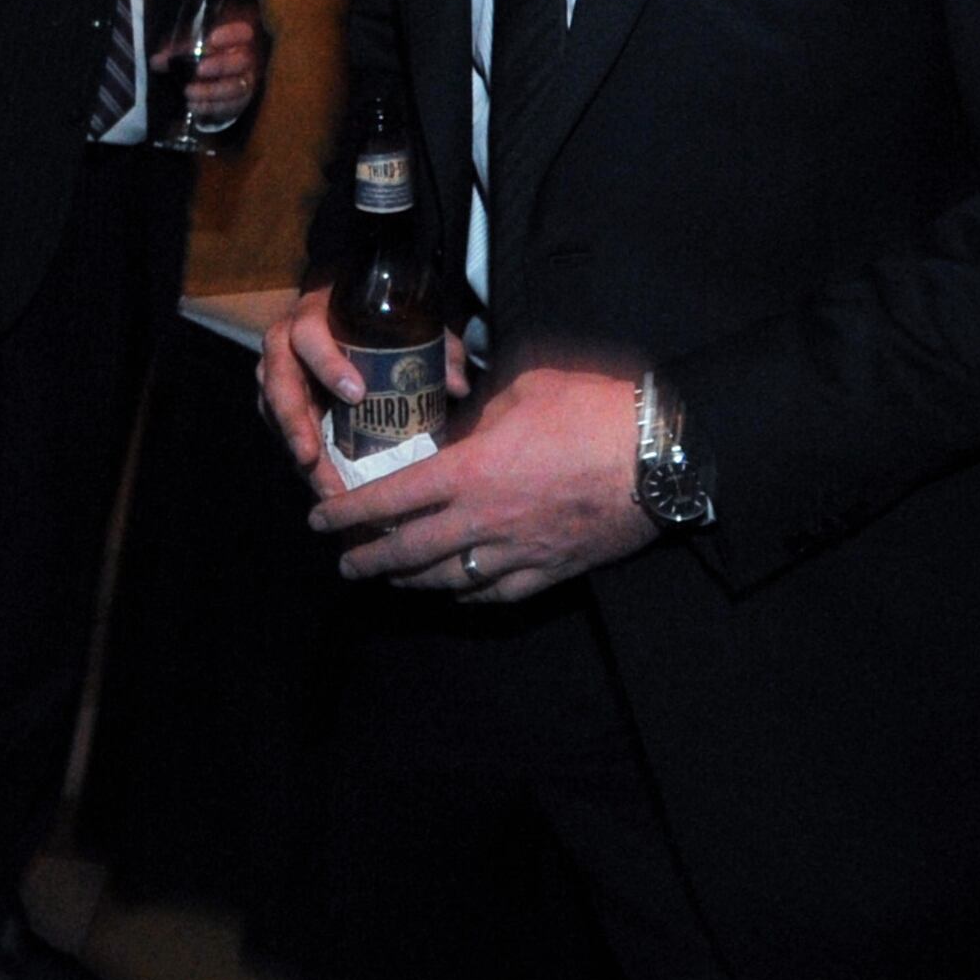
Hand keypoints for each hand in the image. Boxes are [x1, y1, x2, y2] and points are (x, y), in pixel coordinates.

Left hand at [168, 4, 263, 126]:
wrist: (212, 83)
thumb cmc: (201, 58)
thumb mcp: (188, 50)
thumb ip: (176, 53)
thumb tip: (157, 61)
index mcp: (235, 41)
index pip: (243, 32)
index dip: (232, 35)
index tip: (212, 39)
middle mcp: (244, 61)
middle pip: (242, 62)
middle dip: (221, 65)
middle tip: (199, 70)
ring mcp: (244, 83)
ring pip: (237, 87)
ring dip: (211, 91)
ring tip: (189, 92)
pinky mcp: (239, 103)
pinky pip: (230, 107)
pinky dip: (210, 107)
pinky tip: (192, 105)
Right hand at [262, 284, 471, 488]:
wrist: (342, 307)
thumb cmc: (377, 316)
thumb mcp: (407, 321)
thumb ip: (435, 346)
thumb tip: (458, 385)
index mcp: (315, 314)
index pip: (310, 337)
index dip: (328, 365)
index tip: (357, 395)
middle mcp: (285, 341)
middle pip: (277, 381)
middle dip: (294, 421)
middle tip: (311, 458)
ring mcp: (276, 371)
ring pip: (273, 411)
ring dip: (296, 450)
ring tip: (323, 486)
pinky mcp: (276, 398)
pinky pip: (279, 430)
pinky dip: (300, 458)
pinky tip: (323, 484)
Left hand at [310, 363, 653, 602]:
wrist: (660, 457)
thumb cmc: (593, 410)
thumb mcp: (524, 385)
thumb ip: (483, 405)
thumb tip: (465, 408)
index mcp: (471, 471)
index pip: (392, 499)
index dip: (349, 512)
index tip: (319, 519)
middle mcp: (485, 520)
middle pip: (409, 551)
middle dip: (368, 560)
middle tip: (344, 562)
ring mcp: (518, 551)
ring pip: (448, 579)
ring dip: (410, 581)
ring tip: (388, 577)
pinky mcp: (552, 569)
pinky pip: (497, 594)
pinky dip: (467, 594)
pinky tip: (454, 591)